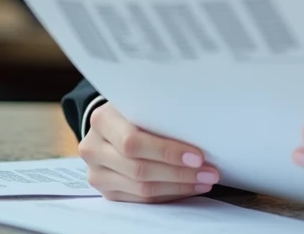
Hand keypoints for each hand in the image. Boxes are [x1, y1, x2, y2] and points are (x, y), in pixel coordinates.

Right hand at [79, 102, 220, 202]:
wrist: (111, 124)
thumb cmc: (136, 110)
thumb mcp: (143, 102)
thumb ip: (162, 112)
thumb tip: (202, 129)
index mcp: (102, 120)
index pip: (134, 141)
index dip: (167, 152)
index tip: (198, 156)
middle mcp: (93, 148)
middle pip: (139, 169)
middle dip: (180, 173)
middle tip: (209, 172)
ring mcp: (96, 173)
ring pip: (141, 189)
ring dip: (178, 187)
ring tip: (204, 180)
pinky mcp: (106, 191)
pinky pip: (140, 200)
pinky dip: (168, 195)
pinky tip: (188, 188)